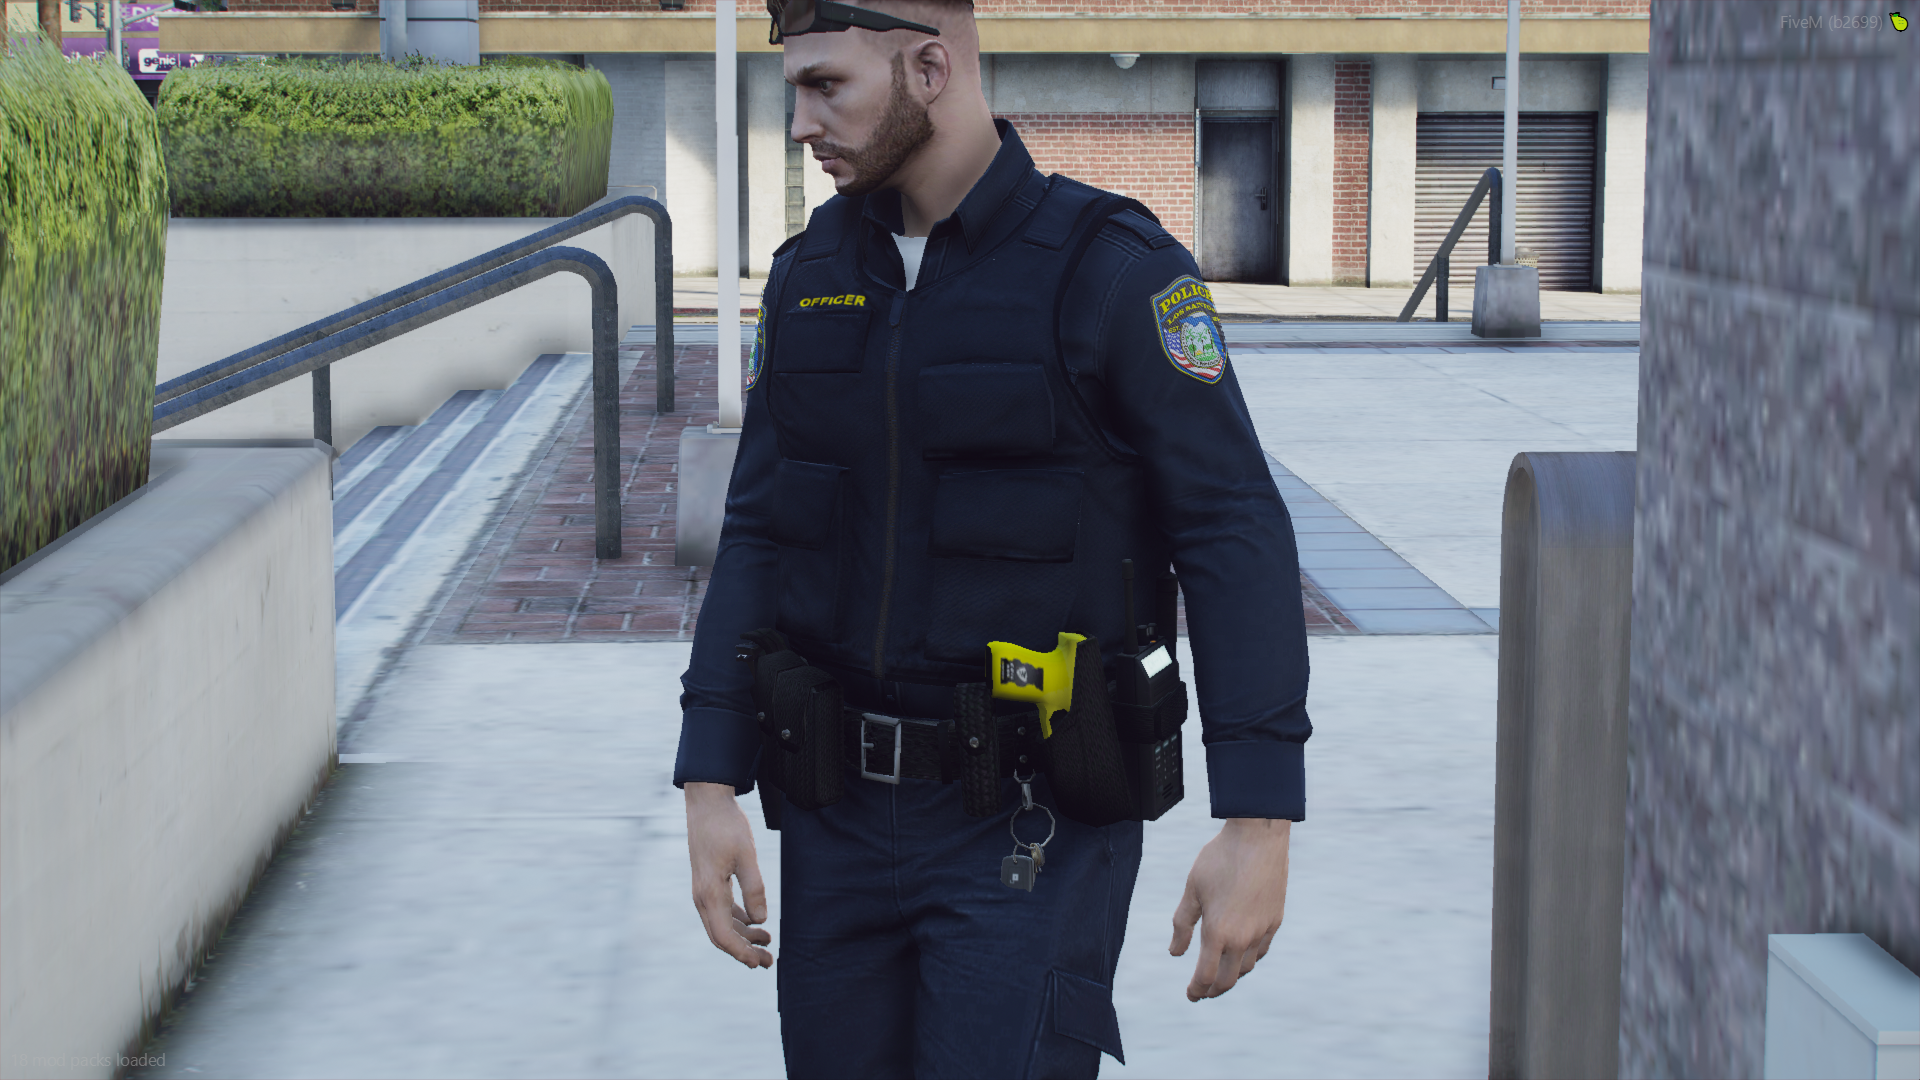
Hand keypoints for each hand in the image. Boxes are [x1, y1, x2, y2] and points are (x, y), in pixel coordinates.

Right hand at [684, 781, 772, 968]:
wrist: (707, 803)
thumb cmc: (727, 826)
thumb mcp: (746, 856)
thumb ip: (754, 888)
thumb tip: (761, 919)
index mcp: (709, 894)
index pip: (724, 936)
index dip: (742, 953)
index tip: (761, 962)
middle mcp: (702, 897)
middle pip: (721, 936)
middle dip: (744, 952)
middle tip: (768, 962)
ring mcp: (703, 890)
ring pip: (721, 925)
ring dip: (743, 937)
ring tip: (767, 942)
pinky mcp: (708, 882)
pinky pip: (721, 911)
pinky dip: (738, 921)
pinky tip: (755, 922)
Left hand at [1168, 817, 1291, 1000]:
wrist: (1258, 837)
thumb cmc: (1219, 860)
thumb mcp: (1192, 890)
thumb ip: (1182, 924)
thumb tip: (1175, 953)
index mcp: (1218, 932)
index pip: (1206, 976)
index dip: (1196, 989)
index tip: (1190, 994)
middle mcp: (1243, 938)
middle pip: (1229, 979)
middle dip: (1213, 990)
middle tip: (1203, 992)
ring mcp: (1262, 930)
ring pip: (1247, 967)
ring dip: (1232, 975)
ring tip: (1220, 973)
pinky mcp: (1275, 920)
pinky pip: (1262, 950)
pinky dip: (1249, 959)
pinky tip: (1241, 954)